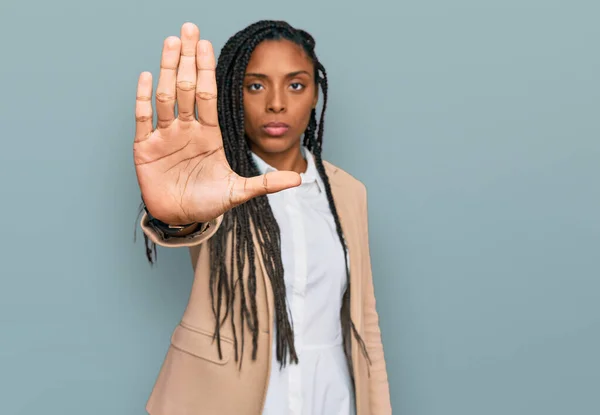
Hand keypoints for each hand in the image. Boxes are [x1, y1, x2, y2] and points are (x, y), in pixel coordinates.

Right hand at [133, 22, 300, 224]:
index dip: (207, 71)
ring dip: (168, 69)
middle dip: (188, 59)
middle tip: (188, 29)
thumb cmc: (207, 202)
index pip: (208, 96)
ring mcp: (165, 136)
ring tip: (171, 42)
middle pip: (187, 87)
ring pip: (166, 96)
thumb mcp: (239, 191)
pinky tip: (147, 76)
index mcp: (208, 134)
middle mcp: (187, 129)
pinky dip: (145, 98)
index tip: (207, 45)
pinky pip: (144, 119)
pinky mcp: (146, 148)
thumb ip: (265, 183)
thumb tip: (298, 179)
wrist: (180, 218)